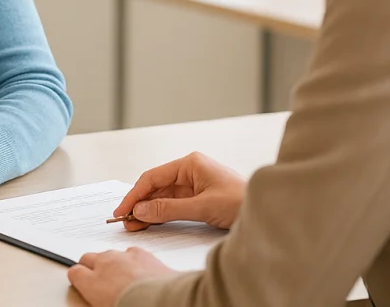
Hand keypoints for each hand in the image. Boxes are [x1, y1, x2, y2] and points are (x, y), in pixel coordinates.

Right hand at [68, 248, 174, 306]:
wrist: (157, 301)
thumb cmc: (131, 306)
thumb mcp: (103, 304)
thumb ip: (95, 296)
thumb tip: (98, 296)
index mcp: (91, 282)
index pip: (75, 272)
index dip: (78, 277)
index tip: (81, 281)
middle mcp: (104, 264)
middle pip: (89, 258)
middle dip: (91, 266)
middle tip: (98, 278)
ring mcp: (122, 257)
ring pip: (110, 253)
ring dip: (112, 262)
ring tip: (122, 278)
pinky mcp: (141, 253)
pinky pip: (130, 253)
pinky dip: (132, 260)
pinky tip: (138, 271)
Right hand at [114, 152, 246, 230]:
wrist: (267, 212)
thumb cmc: (241, 202)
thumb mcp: (202, 207)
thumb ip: (169, 209)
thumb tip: (141, 210)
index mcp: (190, 164)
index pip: (153, 177)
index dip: (135, 194)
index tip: (122, 210)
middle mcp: (190, 171)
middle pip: (156, 187)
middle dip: (140, 204)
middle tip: (125, 221)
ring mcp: (194, 185)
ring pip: (162, 197)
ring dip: (148, 211)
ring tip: (134, 225)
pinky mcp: (198, 199)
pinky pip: (173, 205)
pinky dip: (160, 214)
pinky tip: (150, 223)